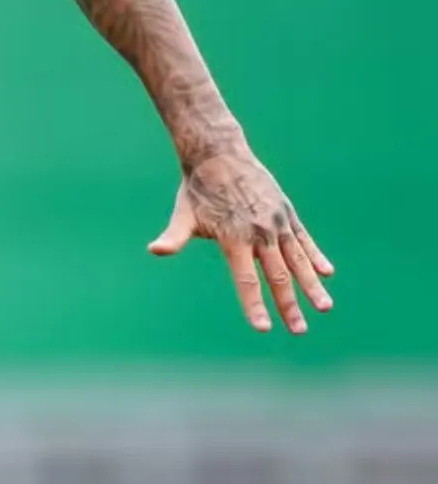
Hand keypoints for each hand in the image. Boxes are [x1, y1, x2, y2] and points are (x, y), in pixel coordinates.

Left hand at [150, 149, 334, 333]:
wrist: (218, 153)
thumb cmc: (196, 189)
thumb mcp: (184, 214)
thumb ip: (174, 236)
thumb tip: (154, 250)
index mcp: (234, 237)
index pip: (246, 279)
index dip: (254, 305)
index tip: (263, 328)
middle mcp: (259, 232)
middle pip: (277, 276)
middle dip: (289, 306)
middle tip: (298, 331)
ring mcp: (276, 222)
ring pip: (298, 260)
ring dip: (311, 285)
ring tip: (324, 308)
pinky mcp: (287, 212)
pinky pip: (304, 239)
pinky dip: (315, 255)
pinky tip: (327, 273)